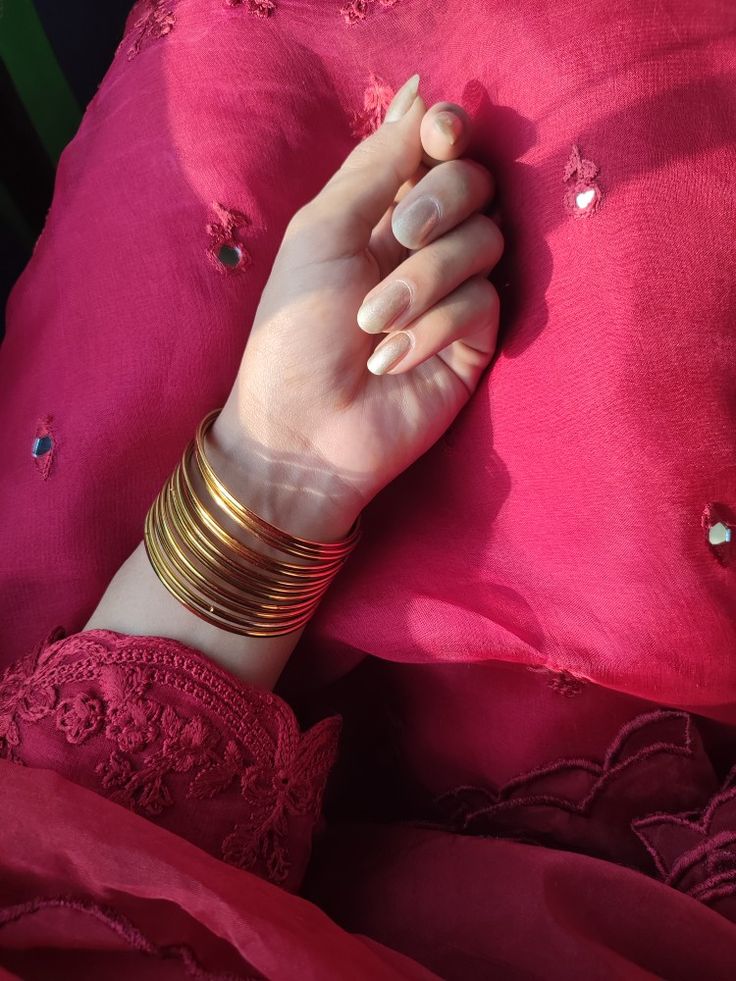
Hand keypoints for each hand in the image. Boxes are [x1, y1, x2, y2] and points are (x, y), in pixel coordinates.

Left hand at [213, 74, 503, 540]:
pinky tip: (392, 359)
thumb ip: (374, 166)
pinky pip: (484, 302)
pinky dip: (435, 326)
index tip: (439, 136)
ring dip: (424, 280)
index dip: (447, 133)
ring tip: (373, 323)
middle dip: (440, 201)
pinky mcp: (476, 341)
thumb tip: (418, 95)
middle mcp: (423, 245)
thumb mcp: (320, 234)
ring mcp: (453, 293)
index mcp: (379, 211)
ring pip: (485, 243)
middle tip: (398, 235)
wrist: (303, 431)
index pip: (436, 149)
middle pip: (475, 183)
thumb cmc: (294, 332)